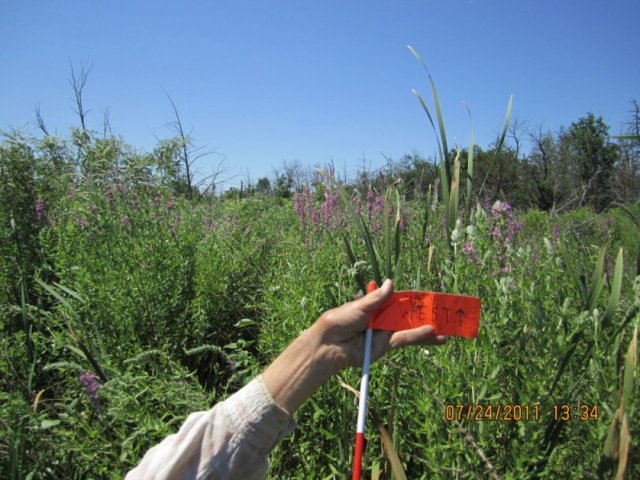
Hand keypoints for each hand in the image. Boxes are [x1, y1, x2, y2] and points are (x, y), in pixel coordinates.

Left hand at [311, 279, 446, 369]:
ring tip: (445, 329)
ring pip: (409, 329)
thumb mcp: (359, 306)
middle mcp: (381, 319)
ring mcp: (384, 333)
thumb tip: (391, 283)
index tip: (429, 299)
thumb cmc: (340, 320)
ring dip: (426, 329)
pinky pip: (404, 339)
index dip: (412, 300)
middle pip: (406, 316)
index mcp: (374, 306)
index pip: (397, 301)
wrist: (329, 344)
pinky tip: (432, 334)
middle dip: (423, 315)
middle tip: (444, 314)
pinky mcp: (385, 346)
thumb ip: (377, 298)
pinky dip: (417, 336)